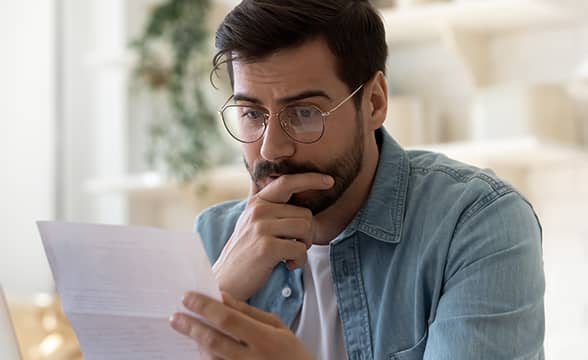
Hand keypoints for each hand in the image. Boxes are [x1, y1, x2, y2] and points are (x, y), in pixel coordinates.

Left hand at [170, 292, 313, 359]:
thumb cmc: (290, 352)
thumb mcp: (277, 326)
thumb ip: (249, 312)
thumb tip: (222, 296)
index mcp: (265, 339)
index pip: (228, 319)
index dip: (205, 307)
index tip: (188, 297)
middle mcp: (252, 358)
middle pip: (214, 340)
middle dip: (191, 326)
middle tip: (175, 316)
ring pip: (211, 357)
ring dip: (195, 342)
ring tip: (184, 328)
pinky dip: (204, 356)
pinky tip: (198, 346)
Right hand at [212, 173, 333, 300]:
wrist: (226, 281)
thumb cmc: (245, 254)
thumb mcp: (251, 223)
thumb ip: (268, 206)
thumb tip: (285, 183)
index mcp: (257, 203)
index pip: (287, 182)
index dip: (310, 179)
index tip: (329, 180)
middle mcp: (258, 211)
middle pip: (305, 213)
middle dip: (307, 233)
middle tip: (295, 246)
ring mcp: (261, 228)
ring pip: (306, 228)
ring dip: (304, 246)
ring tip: (290, 255)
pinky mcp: (267, 247)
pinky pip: (300, 249)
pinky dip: (300, 261)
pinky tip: (288, 265)